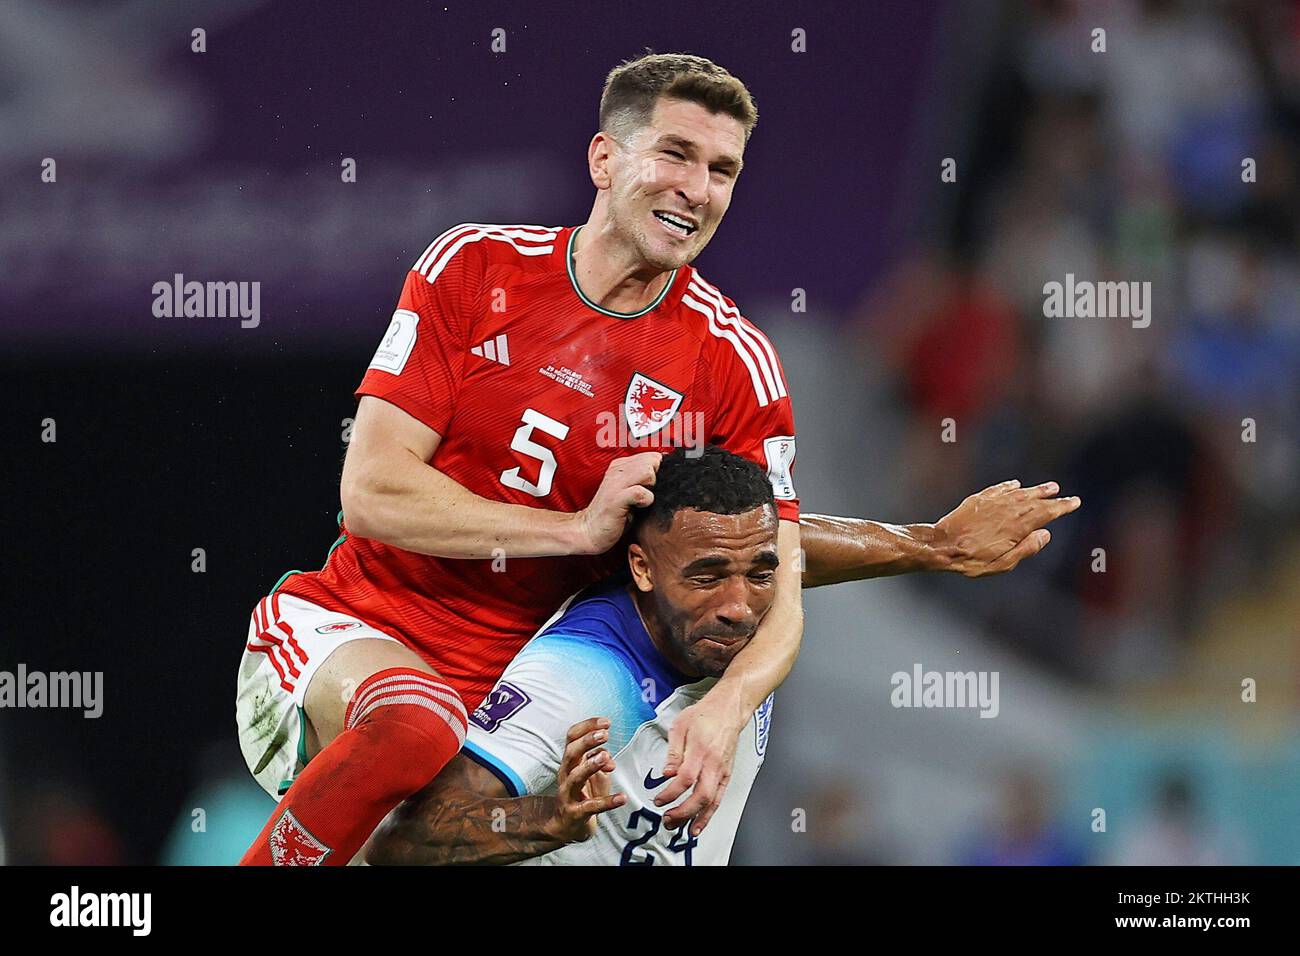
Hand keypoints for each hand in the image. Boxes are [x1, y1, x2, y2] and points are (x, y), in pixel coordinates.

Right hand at [546, 717, 625, 843]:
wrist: (565, 825)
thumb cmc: (582, 793)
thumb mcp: (592, 774)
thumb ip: (600, 760)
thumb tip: (607, 755)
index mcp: (570, 761)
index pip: (572, 737)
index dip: (587, 727)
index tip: (606, 722)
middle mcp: (566, 774)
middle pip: (571, 753)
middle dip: (587, 741)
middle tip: (605, 734)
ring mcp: (568, 794)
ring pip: (575, 777)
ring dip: (590, 765)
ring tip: (605, 757)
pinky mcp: (575, 813)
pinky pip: (591, 807)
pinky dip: (607, 802)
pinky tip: (622, 798)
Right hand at [574, 453, 661, 554]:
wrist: (589, 531)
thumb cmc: (613, 514)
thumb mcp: (629, 491)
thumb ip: (643, 480)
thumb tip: (666, 475)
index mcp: (621, 466)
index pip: (651, 455)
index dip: (659, 470)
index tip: (654, 486)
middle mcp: (617, 471)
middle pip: (651, 461)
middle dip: (657, 477)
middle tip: (648, 493)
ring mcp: (615, 484)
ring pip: (647, 471)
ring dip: (651, 487)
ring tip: (642, 499)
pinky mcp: (616, 499)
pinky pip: (640, 492)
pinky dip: (646, 501)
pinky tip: (638, 507)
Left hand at [654, 694, 742, 836]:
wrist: (729, 709)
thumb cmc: (704, 715)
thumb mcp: (681, 726)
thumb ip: (673, 752)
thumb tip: (666, 773)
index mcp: (700, 750)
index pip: (685, 778)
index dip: (671, 793)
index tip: (658, 800)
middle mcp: (714, 763)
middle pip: (700, 795)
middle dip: (683, 812)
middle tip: (667, 819)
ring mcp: (722, 770)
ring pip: (712, 800)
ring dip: (696, 818)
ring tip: (681, 829)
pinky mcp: (727, 774)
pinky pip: (719, 798)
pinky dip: (709, 814)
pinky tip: (699, 824)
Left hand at [933, 480, 1080, 576]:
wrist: (942, 545)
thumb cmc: (972, 559)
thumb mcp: (1003, 563)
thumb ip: (1026, 548)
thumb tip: (1046, 534)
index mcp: (1017, 526)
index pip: (1046, 513)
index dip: (1061, 507)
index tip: (1074, 502)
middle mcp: (1007, 510)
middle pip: (1035, 501)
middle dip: (1052, 498)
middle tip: (1065, 495)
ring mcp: (992, 503)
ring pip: (1019, 492)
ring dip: (1035, 489)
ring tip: (1049, 486)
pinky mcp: (978, 500)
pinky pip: (998, 489)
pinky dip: (1009, 486)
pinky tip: (1015, 484)